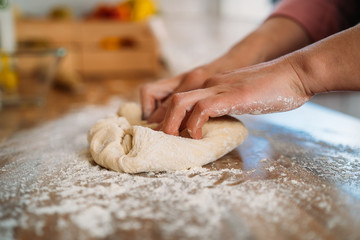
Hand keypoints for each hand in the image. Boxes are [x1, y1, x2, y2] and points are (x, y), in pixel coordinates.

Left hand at [158, 57, 310, 138]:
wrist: (295, 74)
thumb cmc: (273, 90)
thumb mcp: (243, 98)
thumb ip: (228, 106)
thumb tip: (217, 123)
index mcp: (213, 84)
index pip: (181, 96)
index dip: (168, 114)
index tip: (167, 132)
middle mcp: (211, 83)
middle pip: (174, 99)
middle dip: (163, 121)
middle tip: (163, 140)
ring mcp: (220, 88)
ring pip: (181, 101)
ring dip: (172, 123)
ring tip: (173, 141)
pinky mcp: (232, 95)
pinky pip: (203, 108)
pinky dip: (194, 125)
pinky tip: (197, 137)